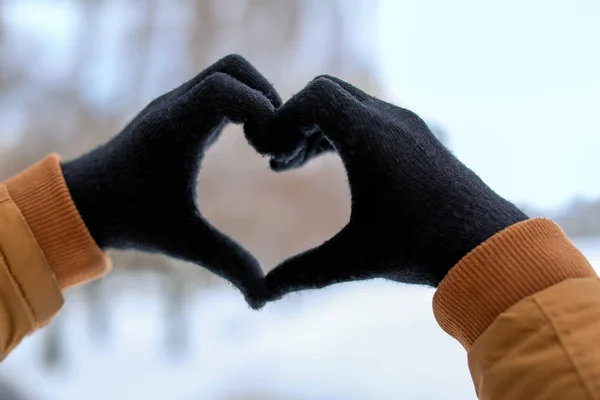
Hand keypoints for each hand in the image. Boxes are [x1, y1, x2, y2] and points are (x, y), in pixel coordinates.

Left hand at [61, 55, 280, 308]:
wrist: (85, 203)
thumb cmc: (133, 220)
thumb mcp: (185, 242)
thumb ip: (228, 264)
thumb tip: (262, 298)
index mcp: (178, 128)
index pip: (228, 85)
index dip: (262, 108)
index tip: (267, 150)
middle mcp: (177, 107)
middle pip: (234, 67)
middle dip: (265, 97)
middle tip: (269, 141)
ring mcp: (178, 104)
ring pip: (227, 72)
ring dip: (254, 99)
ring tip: (261, 142)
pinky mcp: (179, 110)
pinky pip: (219, 88)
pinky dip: (241, 105)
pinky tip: (245, 141)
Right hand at [255, 75, 526, 298]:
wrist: (488, 247)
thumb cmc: (419, 248)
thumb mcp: (354, 259)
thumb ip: (303, 272)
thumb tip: (263, 295)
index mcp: (369, 136)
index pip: (312, 97)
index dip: (283, 120)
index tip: (272, 158)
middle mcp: (389, 120)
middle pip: (326, 92)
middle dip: (296, 121)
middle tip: (282, 163)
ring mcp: (407, 124)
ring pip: (348, 104)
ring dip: (318, 127)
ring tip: (297, 165)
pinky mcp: (417, 136)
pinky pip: (368, 117)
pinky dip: (343, 132)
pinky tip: (336, 166)